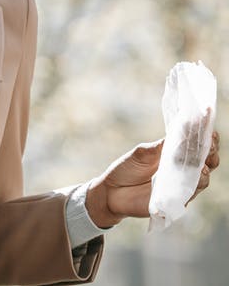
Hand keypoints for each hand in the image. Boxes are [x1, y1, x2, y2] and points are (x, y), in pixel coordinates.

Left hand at [86, 130, 219, 227]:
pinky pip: (191, 192)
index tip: (208, 122)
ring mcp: (182, 185)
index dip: (205, 135)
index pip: (197, 145)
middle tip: (210, 140)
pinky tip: (198, 174)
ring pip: (203, 177)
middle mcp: (183, 170)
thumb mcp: (142, 153)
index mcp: (176, 155)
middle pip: (207, 161)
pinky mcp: (177, 200)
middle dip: (211, 150)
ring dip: (206, 167)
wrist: (111, 191)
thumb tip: (179, 134)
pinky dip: (196, 183)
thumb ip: (159, 146)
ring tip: (204, 160)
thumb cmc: (127, 169)